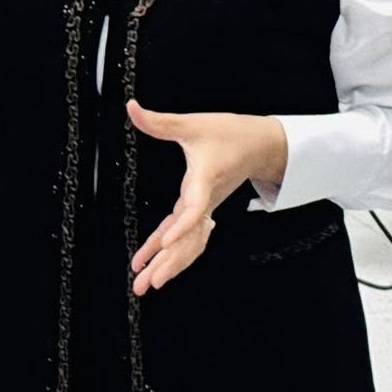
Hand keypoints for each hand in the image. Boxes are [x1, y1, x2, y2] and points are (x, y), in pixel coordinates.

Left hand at [126, 100, 286, 295]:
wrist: (260, 144)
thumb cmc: (231, 133)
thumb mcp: (193, 123)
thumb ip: (160, 120)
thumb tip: (131, 108)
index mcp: (205, 180)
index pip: (194, 210)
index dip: (180, 228)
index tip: (165, 244)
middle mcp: (206, 199)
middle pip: (188, 239)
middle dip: (167, 264)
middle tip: (146, 284)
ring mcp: (206, 207)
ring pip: (189, 243)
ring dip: (169, 264)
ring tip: (147, 283)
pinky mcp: (204, 207)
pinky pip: (190, 236)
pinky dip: (175, 251)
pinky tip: (159, 262)